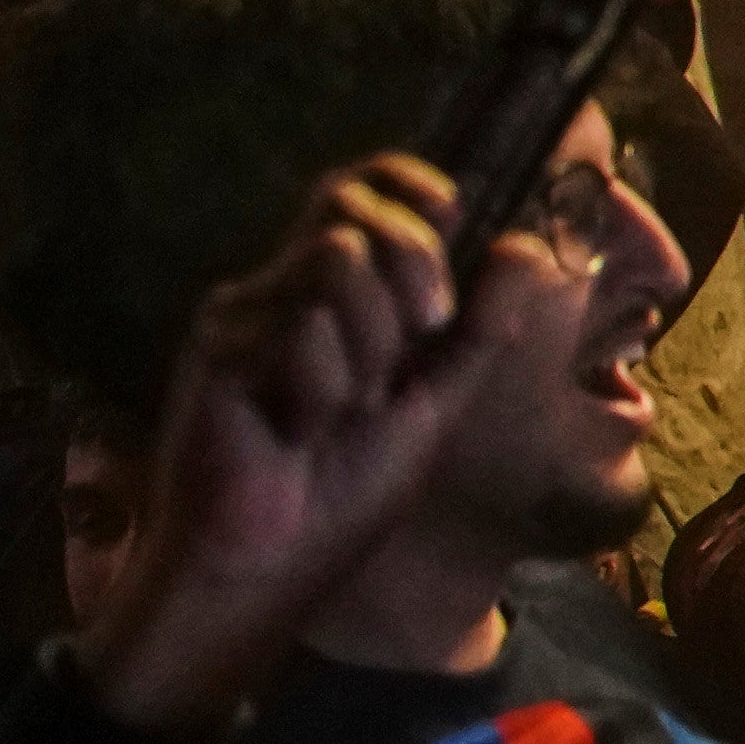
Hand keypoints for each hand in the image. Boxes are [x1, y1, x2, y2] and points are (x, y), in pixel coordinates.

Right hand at [89, 158, 534, 731]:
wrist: (277, 562)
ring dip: (371, 337)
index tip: (452, 209)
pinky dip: (322, 381)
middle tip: (425, 331)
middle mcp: (289, 291)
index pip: (362, 189)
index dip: (406, 181)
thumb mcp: (438, 400)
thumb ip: (481, 325)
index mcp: (344, 297)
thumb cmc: (348, 491)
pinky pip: (299, 321)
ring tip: (346, 405)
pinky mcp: (216, 343)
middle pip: (349, 200)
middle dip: (413, 256)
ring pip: (337, 254)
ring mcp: (249, 313)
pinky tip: (295, 428)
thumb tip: (528, 245)